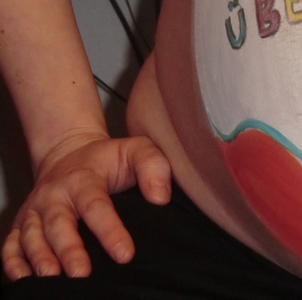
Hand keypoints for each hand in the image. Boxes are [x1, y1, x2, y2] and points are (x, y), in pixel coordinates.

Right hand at [2, 132, 170, 280]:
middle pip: (59, 224)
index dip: (110, 231)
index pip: (96, 206)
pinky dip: (12, 262)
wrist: (69, 152)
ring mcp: (35, 210)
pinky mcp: (21, 224)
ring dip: (39, 258)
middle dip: (69, 250)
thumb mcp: (137, 149)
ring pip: (31, 236)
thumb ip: (153, 166)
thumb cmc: (109, 158)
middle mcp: (54, 195)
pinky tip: (23, 278)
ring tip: (52, 278)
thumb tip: (161, 198)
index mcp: (83, 178)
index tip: (125, 254)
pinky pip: (10, 244)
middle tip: (82, 273)